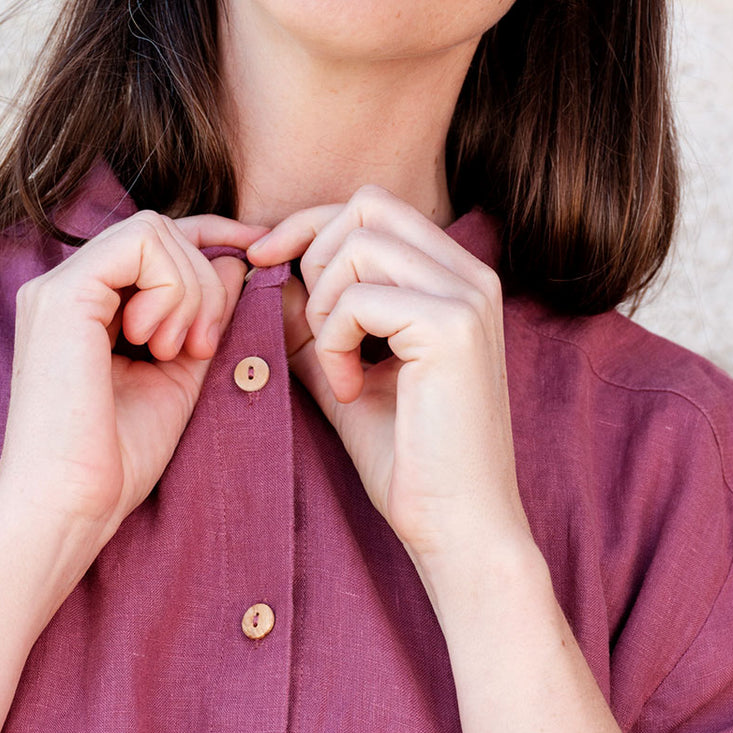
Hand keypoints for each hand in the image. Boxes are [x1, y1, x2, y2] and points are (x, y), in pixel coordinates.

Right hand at [0, 209, 269, 563]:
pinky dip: (173, 287)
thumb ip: (204, 316)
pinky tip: (158, 342)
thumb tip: (236, 260)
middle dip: (205, 280)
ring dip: (191, 289)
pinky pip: (141, 242)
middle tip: (201, 346)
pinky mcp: (62, 295)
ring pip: (154, 230)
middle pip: (160, 230)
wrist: (70, 505)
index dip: (211, 240)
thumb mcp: (178, 374)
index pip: (153, 243)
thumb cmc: (116, 457)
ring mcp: (58, 288)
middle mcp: (65, 289)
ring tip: (175, 352)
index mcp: (86, 309)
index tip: (258, 255)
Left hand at [246, 184, 531, 582]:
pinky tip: (350, 392)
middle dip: (312, 256)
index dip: (308, 226)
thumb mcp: (346, 376)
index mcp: (454, 280)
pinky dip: (334, 343)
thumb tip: (268, 278)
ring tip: (334, 366)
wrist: (457, 526)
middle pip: (364, 205)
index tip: (262, 260)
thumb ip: (315, 326)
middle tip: (314, 330)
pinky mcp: (451, 326)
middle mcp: (470, 275)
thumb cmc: (408, 460)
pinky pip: (357, 299)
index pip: (372, 207)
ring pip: (357, 243)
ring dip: (323, 304)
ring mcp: (466, 296)